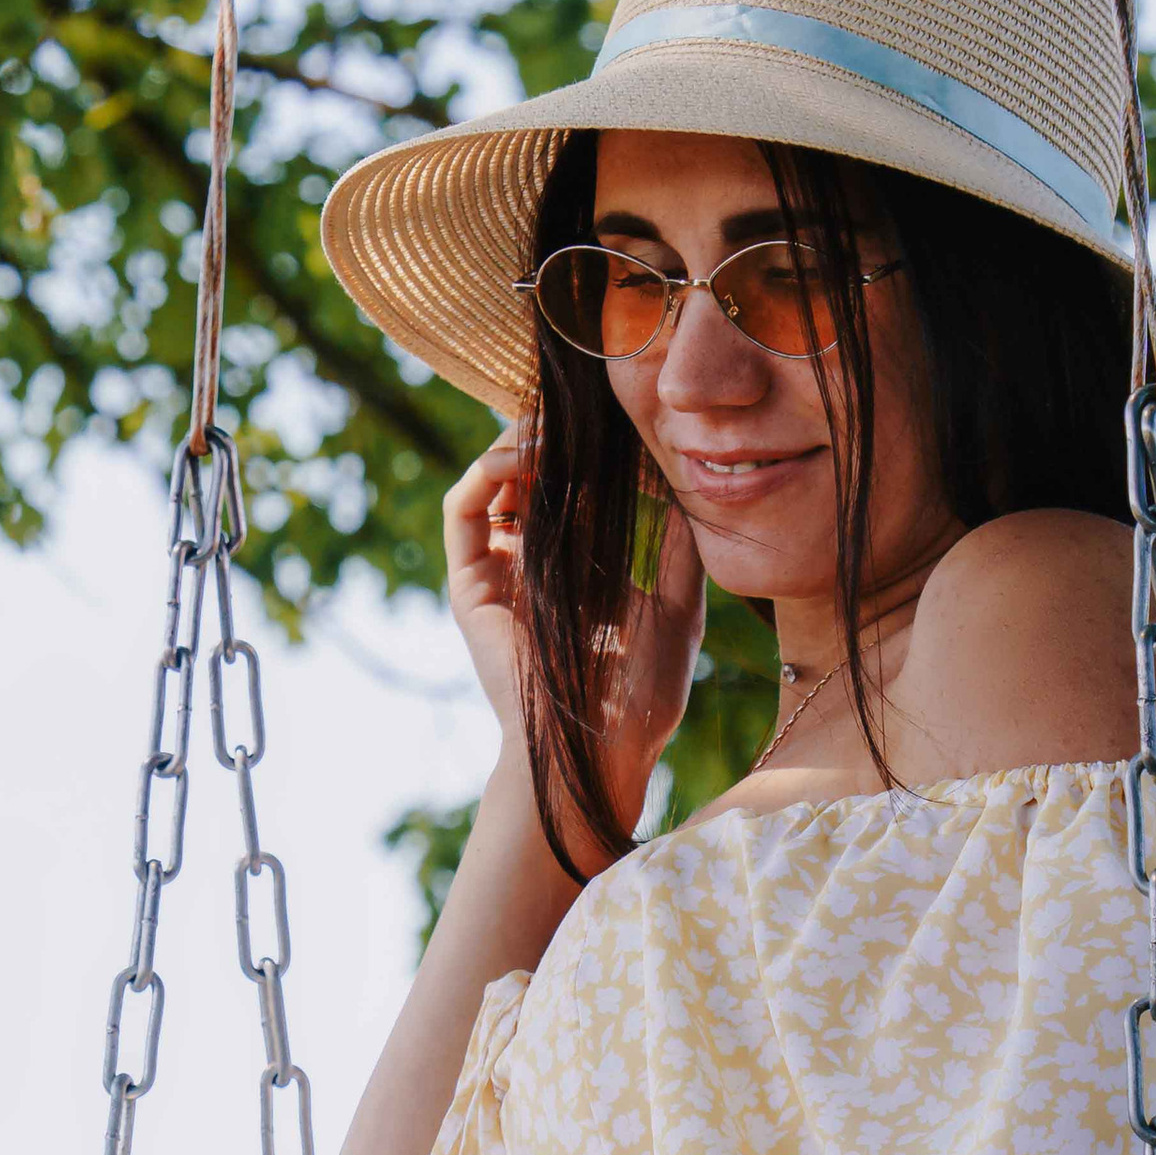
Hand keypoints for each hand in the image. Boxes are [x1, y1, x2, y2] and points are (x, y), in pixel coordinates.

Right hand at [443, 434, 706, 825]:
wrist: (602, 747)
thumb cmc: (643, 693)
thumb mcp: (677, 602)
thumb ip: (681, 547)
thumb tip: (692, 483)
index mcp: (570, 576)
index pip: (564, 495)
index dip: (580, 454)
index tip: (613, 421)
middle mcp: (524, 572)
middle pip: (523, 482)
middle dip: (547, 438)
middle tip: (580, 407)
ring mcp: (493, 580)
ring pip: (489, 487)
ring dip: (515, 444)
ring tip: (553, 421)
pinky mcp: (469, 589)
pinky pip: (463, 511)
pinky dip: (486, 471)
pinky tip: (524, 450)